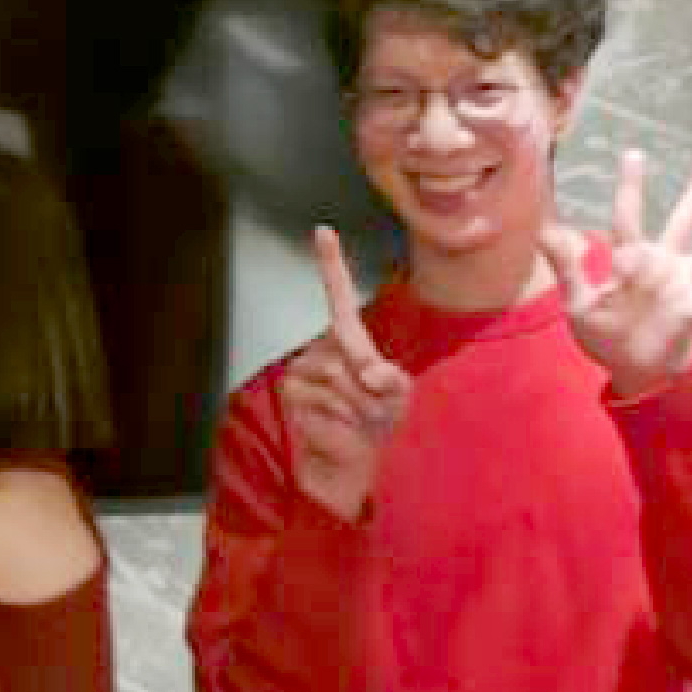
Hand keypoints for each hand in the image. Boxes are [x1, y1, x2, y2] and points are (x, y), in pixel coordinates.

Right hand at [276, 229, 412, 522]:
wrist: (349, 461)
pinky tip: (341, 428)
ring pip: (343, 379)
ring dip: (363, 407)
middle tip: (375, 410)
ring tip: (360, 420)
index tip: (322, 230)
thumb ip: (390, 379)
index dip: (330, 264)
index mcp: (344, 342)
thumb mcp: (398, 395)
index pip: (336, 298)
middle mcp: (317, 351)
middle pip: (353, 354)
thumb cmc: (375, 422)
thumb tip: (367, 373)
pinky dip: (345, 417)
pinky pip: (329, 398)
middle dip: (376, 388)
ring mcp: (301, 373)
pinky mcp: (293, 395)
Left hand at [555, 148, 691, 401]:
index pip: (629, 216)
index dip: (630, 186)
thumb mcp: (578, 303)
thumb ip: (567, 268)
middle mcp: (664, 263)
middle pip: (685, 219)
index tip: (633, 154)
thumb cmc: (605, 335)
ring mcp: (685, 282)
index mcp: (632, 259)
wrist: (630, 371)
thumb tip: (543, 232)